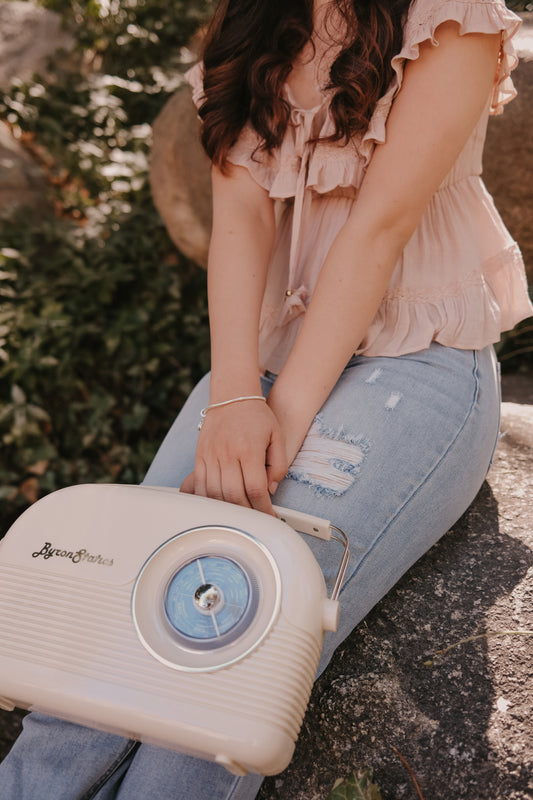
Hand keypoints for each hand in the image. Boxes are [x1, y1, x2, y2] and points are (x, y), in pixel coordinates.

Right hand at [180, 400, 287, 514]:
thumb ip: (279, 464)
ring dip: (227, 509)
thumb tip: (271, 489)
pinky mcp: (200, 456)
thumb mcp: (277, 436)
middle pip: (234, 495)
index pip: (255, 488)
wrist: (232, 396)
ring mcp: (211, 456)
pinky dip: (208, 499)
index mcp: (248, 450)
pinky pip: (200, 484)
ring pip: (214, 493)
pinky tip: (218, 505)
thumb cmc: (257, 415)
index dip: (263, 508)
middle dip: (247, 512)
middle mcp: (227, 454)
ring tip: (239, 514)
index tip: (270, 516)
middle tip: (256, 518)